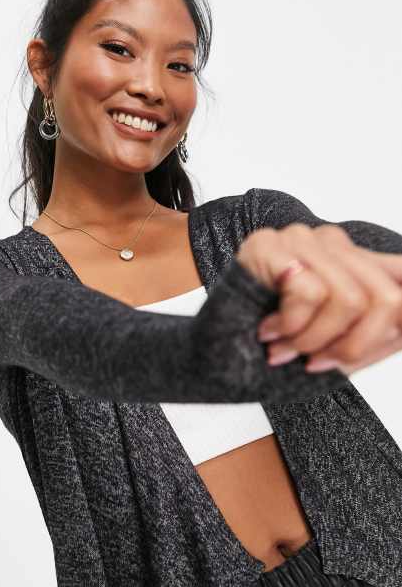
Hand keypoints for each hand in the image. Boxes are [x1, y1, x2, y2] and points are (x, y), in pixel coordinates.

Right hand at [235, 224, 401, 375]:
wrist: (217, 354)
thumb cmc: (275, 348)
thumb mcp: (339, 345)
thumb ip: (379, 331)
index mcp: (352, 262)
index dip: (395, 325)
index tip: (376, 350)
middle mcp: (332, 243)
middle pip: (387, 298)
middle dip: (354, 347)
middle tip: (318, 363)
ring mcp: (301, 238)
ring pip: (348, 299)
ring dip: (314, 340)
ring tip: (286, 348)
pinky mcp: (270, 243)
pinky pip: (309, 293)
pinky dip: (291, 326)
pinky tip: (269, 331)